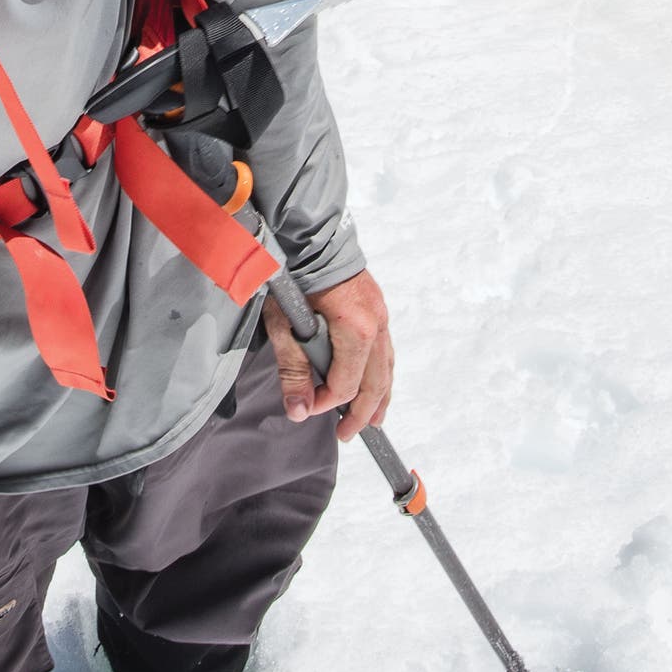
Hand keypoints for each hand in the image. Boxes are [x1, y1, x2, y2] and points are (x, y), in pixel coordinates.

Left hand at [262, 269, 395, 440]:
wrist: (310, 237)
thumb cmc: (295, 278)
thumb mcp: (285, 326)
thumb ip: (293, 371)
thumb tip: (299, 412)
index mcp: (356, 331)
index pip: (346, 384)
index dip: (327, 402)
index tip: (308, 407)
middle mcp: (376, 326)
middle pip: (375, 382)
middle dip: (362, 413)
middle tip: (348, 434)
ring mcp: (380, 315)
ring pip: (386, 367)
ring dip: (380, 397)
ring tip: (375, 420)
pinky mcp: (377, 307)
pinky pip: (386, 350)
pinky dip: (382, 373)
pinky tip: (378, 382)